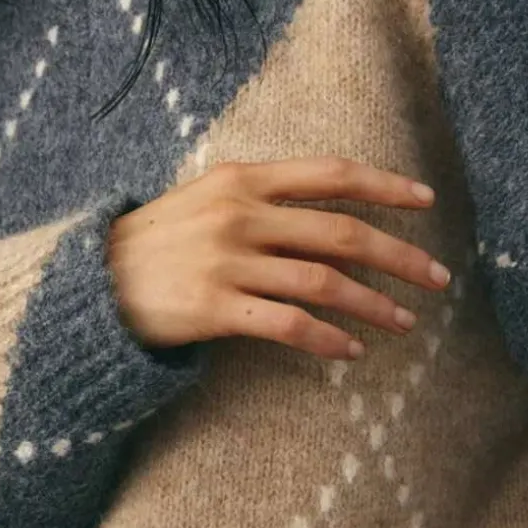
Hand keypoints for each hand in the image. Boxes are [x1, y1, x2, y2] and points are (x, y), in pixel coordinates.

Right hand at [108, 156, 450, 360]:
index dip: (384, 185)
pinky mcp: (214, 308)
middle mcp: (239, 214)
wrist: (90, 283)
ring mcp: (226, 261)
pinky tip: (350, 352)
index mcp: (242, 179)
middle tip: (437, 277)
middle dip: (399, 255)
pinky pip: (287, 324)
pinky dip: (325, 340)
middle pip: (341, 232)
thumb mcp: (203, 199)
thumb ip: (259, 197)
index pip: (330, 174)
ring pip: (323, 282)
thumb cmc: (155, 243)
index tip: (425, 200)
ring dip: (374, 305)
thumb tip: (324, 211)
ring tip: (405, 323)